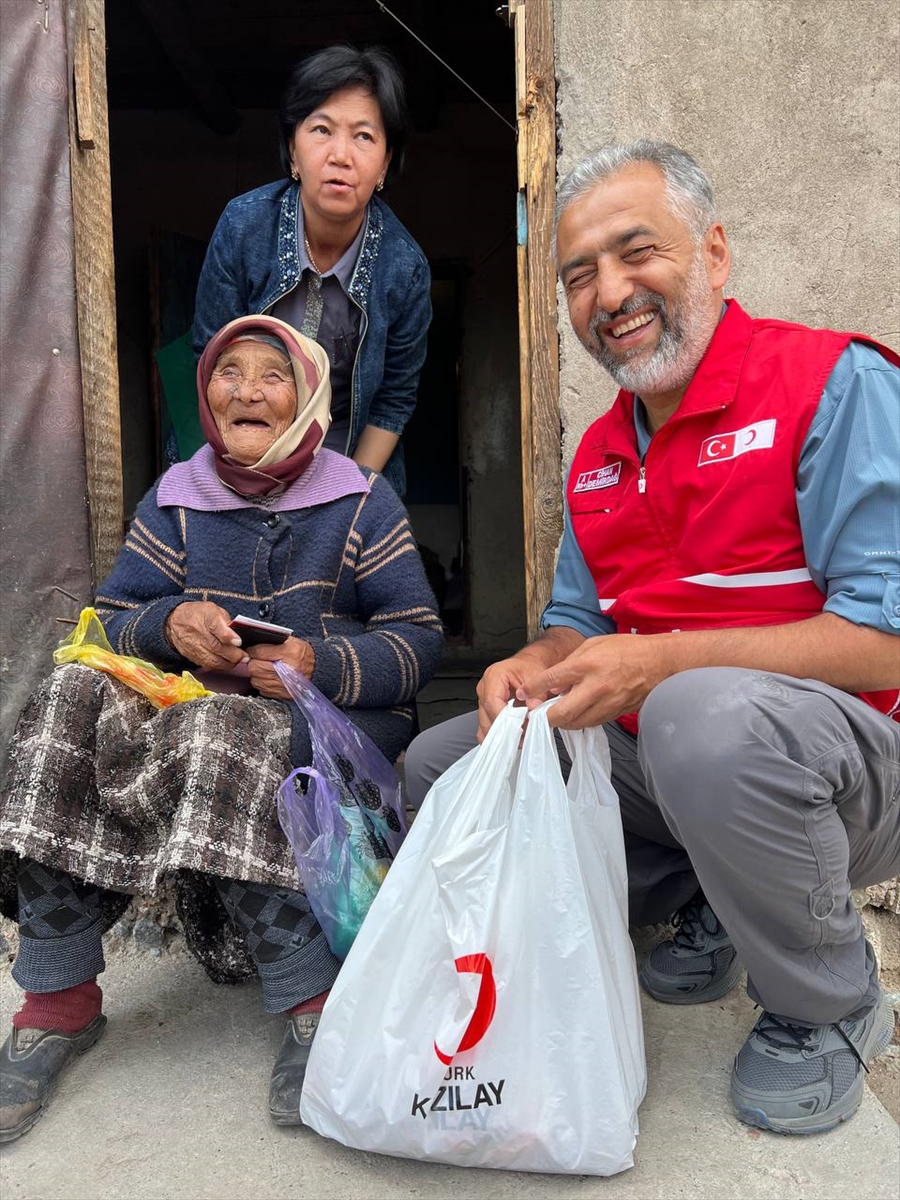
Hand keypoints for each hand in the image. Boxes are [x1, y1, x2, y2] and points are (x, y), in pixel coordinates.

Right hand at [165, 602, 246, 669]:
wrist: (175, 622)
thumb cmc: (198, 614)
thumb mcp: (214, 609)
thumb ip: (226, 621)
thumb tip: (237, 633)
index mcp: (206, 615)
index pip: (216, 626)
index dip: (228, 636)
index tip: (238, 642)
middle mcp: (198, 631)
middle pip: (217, 647)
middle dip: (234, 654)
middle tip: (245, 657)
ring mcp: (194, 645)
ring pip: (213, 659)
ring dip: (228, 663)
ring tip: (238, 661)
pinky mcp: (192, 656)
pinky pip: (208, 664)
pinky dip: (219, 665)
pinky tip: (227, 663)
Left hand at [245, 636, 315, 698]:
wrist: (317, 669)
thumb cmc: (301, 653)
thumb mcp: (291, 641)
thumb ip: (272, 642)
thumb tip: (251, 645)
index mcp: (290, 653)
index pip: (259, 652)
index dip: (253, 650)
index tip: (252, 650)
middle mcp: (288, 670)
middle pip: (255, 667)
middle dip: (253, 662)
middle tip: (256, 660)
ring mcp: (285, 684)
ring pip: (255, 679)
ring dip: (256, 674)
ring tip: (263, 668)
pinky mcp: (282, 694)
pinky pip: (261, 689)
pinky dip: (262, 683)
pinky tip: (269, 678)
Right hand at [475, 653, 550, 742]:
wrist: (528, 664)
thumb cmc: (530, 667)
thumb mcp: (538, 677)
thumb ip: (537, 695)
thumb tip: (533, 709)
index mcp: (494, 676)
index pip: (492, 702)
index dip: (504, 719)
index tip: (518, 728)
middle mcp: (485, 687)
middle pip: (486, 716)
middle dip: (503, 730)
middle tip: (521, 738)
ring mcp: (483, 699)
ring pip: (484, 724)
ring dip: (500, 735)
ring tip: (518, 739)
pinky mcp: (486, 709)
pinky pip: (486, 727)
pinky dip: (497, 735)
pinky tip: (511, 738)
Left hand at [523, 634, 669, 728]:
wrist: (659, 662)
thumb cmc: (626, 649)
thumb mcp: (593, 644)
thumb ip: (570, 663)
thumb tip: (552, 683)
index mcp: (588, 665)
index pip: (552, 680)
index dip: (532, 688)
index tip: (523, 693)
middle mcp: (596, 687)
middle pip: (561, 713)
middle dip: (544, 717)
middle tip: (536, 714)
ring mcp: (607, 704)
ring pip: (575, 723)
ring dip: (562, 721)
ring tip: (556, 712)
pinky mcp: (615, 714)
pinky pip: (591, 723)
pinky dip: (579, 720)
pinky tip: (577, 712)